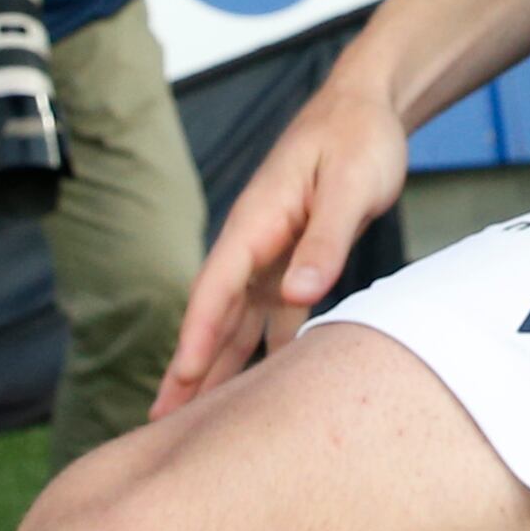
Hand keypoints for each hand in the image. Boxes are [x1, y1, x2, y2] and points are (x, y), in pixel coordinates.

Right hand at [156, 71, 411, 412]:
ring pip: (239, 321)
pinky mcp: (296, 261)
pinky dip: (264, 351)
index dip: (198, 333)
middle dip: (189, 367)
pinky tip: (261, 389)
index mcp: (257, 220)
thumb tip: (298, 294)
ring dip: (220, 367)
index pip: (217, 286)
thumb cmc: (359, 139)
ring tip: (196, 419)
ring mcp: (272, 254)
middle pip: (215, 314)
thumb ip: (325, 240)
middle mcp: (255, 242)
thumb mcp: (349, 185)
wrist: (368, 109)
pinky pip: (273, 315)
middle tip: (161, 421)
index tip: (182, 377)